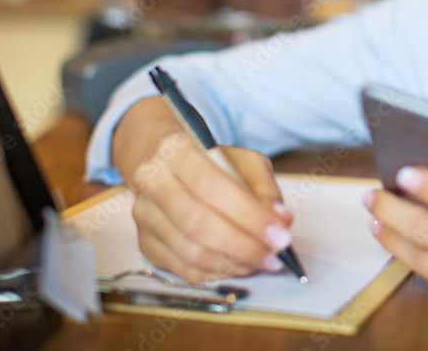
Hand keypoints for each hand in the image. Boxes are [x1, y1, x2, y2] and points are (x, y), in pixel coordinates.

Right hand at [112, 98, 293, 282]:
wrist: (162, 160)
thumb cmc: (209, 161)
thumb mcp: (243, 160)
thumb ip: (264, 188)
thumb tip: (281, 220)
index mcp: (179, 153)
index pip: (211, 187)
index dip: (248, 215)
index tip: (280, 235)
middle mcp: (154, 183)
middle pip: (197, 223)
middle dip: (244, 246)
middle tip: (275, 256)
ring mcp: (146, 215)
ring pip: (189, 251)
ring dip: (232, 264)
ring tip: (260, 263)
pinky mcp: (145, 242)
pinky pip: (181, 269)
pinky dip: (214, 274)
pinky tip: (236, 267)